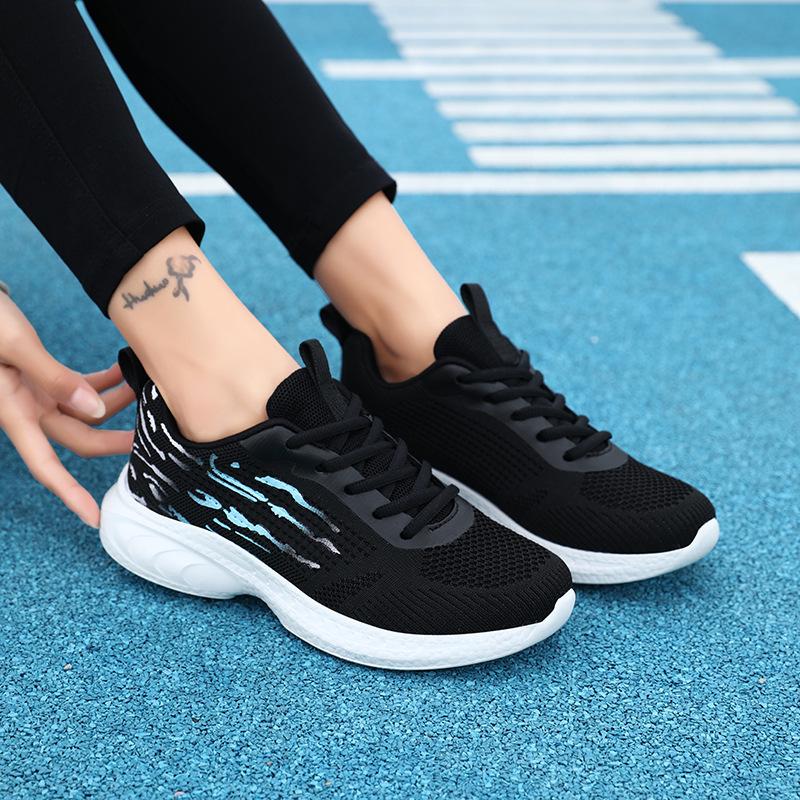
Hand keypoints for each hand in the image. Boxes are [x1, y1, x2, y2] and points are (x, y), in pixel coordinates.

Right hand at [0, 290, 134, 526]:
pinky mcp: (42, 377)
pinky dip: (102, 383)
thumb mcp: (15, 345)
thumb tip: (96, 410)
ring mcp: (36, 394)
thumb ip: (54, 377)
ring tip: (145, 387)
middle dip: (116, 439)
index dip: (70, 494)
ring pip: (85, 413)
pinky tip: (123, 369)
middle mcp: (27, 409)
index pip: (46, 466)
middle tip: (153, 433)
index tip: (94, 519)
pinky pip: (78, 389)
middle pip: (80, 438)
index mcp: (13, 412)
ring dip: (115, 404)